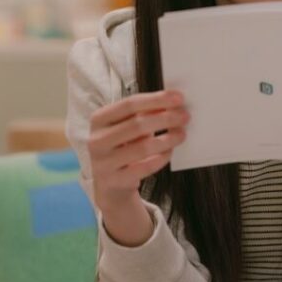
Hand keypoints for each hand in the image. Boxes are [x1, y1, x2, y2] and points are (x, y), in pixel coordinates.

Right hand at [88, 89, 188, 244]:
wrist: (110, 183)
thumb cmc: (123, 147)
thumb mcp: (126, 127)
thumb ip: (144, 114)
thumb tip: (173, 103)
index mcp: (99, 119)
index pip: (130, 104)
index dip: (156, 99)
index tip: (179, 98)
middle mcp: (96, 140)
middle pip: (137, 124)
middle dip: (165, 118)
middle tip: (185, 116)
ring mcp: (103, 162)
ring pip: (142, 147)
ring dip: (167, 139)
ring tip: (182, 134)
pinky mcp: (115, 181)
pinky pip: (145, 167)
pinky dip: (161, 158)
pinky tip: (170, 151)